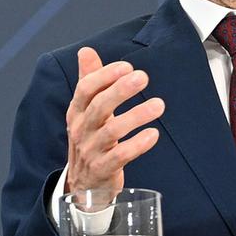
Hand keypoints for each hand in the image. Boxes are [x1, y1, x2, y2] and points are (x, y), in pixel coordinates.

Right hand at [65, 46, 164, 194]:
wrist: (83, 184)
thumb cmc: (89, 140)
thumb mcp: (85, 110)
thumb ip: (88, 80)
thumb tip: (85, 51)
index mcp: (76, 112)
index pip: (85, 89)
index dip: (104, 76)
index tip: (126, 66)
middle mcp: (81, 130)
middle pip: (98, 107)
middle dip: (120, 90)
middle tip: (143, 77)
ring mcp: (91, 150)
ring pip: (112, 131)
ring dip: (136, 116)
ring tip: (159, 105)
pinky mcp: (103, 169)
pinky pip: (120, 156)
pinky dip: (137, 145)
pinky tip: (153, 134)